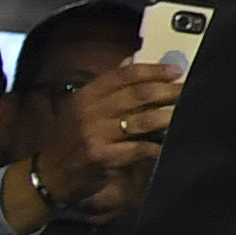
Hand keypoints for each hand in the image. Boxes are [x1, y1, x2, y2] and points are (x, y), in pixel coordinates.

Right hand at [9, 58, 179, 225]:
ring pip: (142, 120)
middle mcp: (90, 112)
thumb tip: (131, 59)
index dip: (153, 70)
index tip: (176, 71)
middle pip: (138, 95)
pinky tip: (168, 145)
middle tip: (187, 90)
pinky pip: (138, 148)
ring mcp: (95, 135)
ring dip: (168, 116)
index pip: (123, 75)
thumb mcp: (81, 107)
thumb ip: (107, 85)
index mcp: (86, 96)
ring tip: (185, 113)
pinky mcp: (102, 157)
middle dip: (168, 91)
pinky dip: (156, 146)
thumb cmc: (69, 139)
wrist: (48, 175)